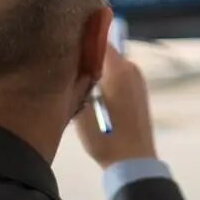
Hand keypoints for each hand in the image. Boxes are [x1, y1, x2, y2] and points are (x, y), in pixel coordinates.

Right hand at [73, 44, 157, 167]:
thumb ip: (76, 86)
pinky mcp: (138, 88)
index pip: (98, 41)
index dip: (81, 37)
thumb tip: (65, 67)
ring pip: (110, 61)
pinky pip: (117, 72)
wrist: (136, 162)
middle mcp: (131, 68)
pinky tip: (88, 85)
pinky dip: (104, 73)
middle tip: (62, 58)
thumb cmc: (109, 141)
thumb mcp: (83, 116)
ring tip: (71, 72)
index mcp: (119, 71)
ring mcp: (137, 78)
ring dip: (94, 64)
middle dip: (85, 51)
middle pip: (104, 50)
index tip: (62, 39)